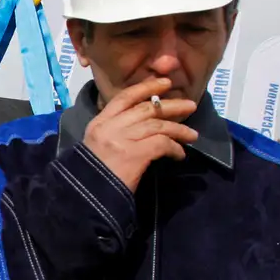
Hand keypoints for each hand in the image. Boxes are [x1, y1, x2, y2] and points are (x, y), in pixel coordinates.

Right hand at [82, 78, 198, 192]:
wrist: (87, 196)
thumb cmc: (93, 174)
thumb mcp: (98, 145)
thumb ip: (115, 131)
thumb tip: (143, 124)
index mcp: (99, 123)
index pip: (124, 97)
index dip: (146, 87)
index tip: (165, 83)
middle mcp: (110, 127)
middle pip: (146, 108)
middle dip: (171, 106)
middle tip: (190, 105)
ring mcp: (122, 139)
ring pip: (157, 125)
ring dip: (178, 129)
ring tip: (192, 135)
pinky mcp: (134, 154)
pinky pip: (162, 144)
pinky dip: (174, 148)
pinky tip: (179, 155)